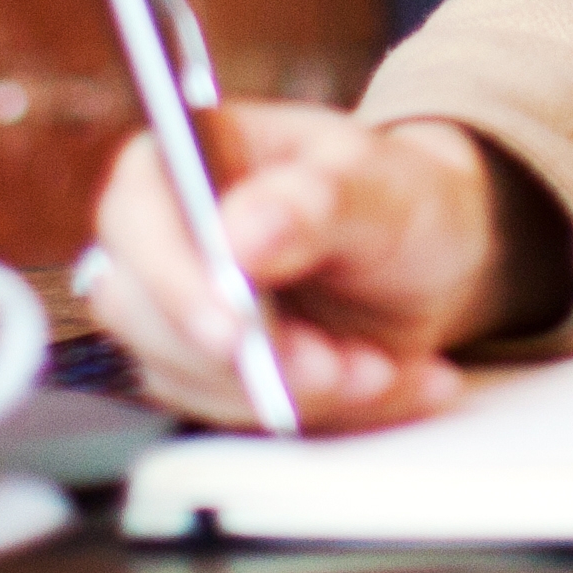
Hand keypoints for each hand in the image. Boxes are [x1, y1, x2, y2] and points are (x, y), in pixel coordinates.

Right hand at [83, 102, 567, 430]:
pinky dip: (325, 411)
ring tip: (382, 368)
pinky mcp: (210, 376)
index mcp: (185, 156)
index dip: (173, 280)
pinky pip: (245, 416)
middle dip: (241, 357)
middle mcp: (164, 237)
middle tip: (334, 366)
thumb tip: (240, 232)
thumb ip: (314, 202)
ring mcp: (179, 313)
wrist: (437, 260)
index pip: (135, 215)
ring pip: (193, 379)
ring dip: (297, 392)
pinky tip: (389, 379)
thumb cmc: (397, 200)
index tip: (236, 329)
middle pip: (139, 313)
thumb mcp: (378, 186)